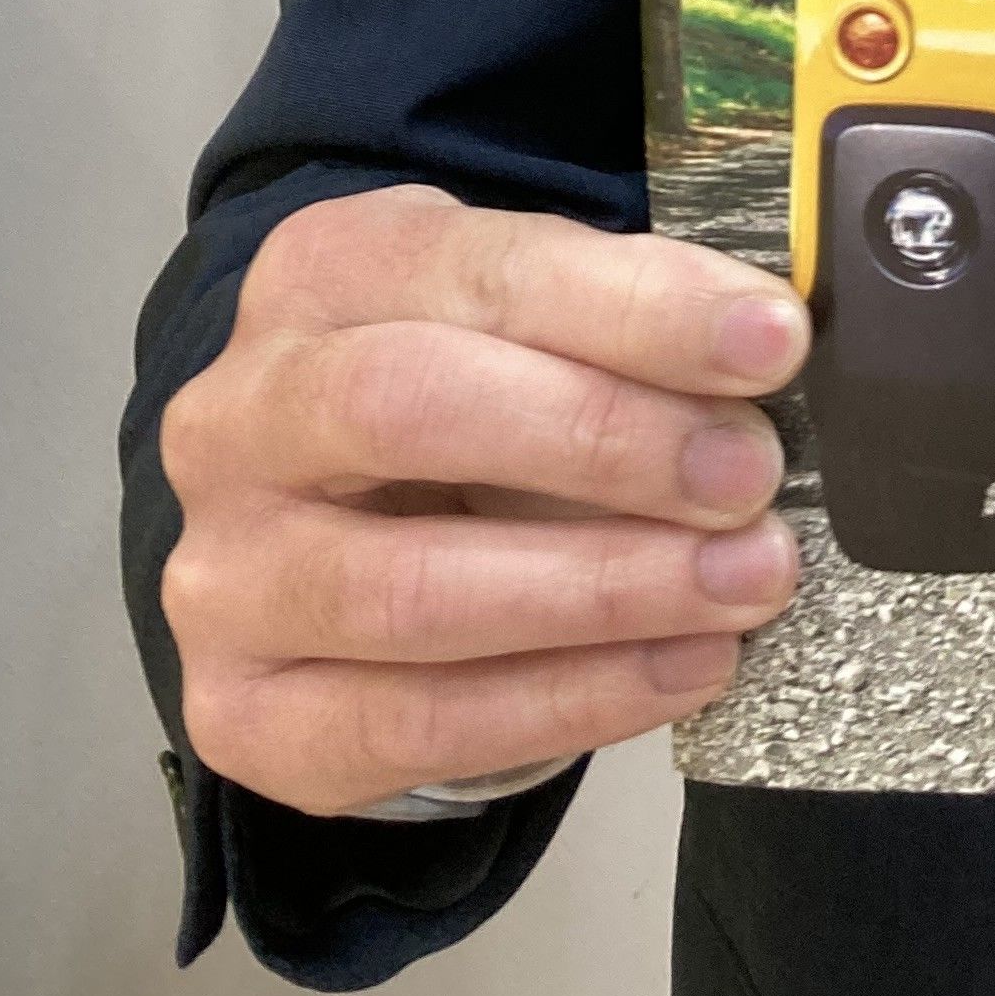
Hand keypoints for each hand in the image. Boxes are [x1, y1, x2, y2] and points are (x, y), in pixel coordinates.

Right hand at [161, 185, 808, 816]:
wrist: (331, 517)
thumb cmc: (468, 388)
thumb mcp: (529, 312)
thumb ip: (622, 319)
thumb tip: (766, 351)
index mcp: (324, 271)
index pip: (485, 272)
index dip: (638, 310)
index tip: (771, 344)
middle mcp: (240, 414)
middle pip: (409, 408)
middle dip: (602, 442)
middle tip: (750, 476)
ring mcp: (223, 573)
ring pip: (405, 590)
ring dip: (601, 591)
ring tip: (743, 585)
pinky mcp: (242, 714)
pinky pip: (407, 724)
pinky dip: (564, 703)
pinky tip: (683, 668)